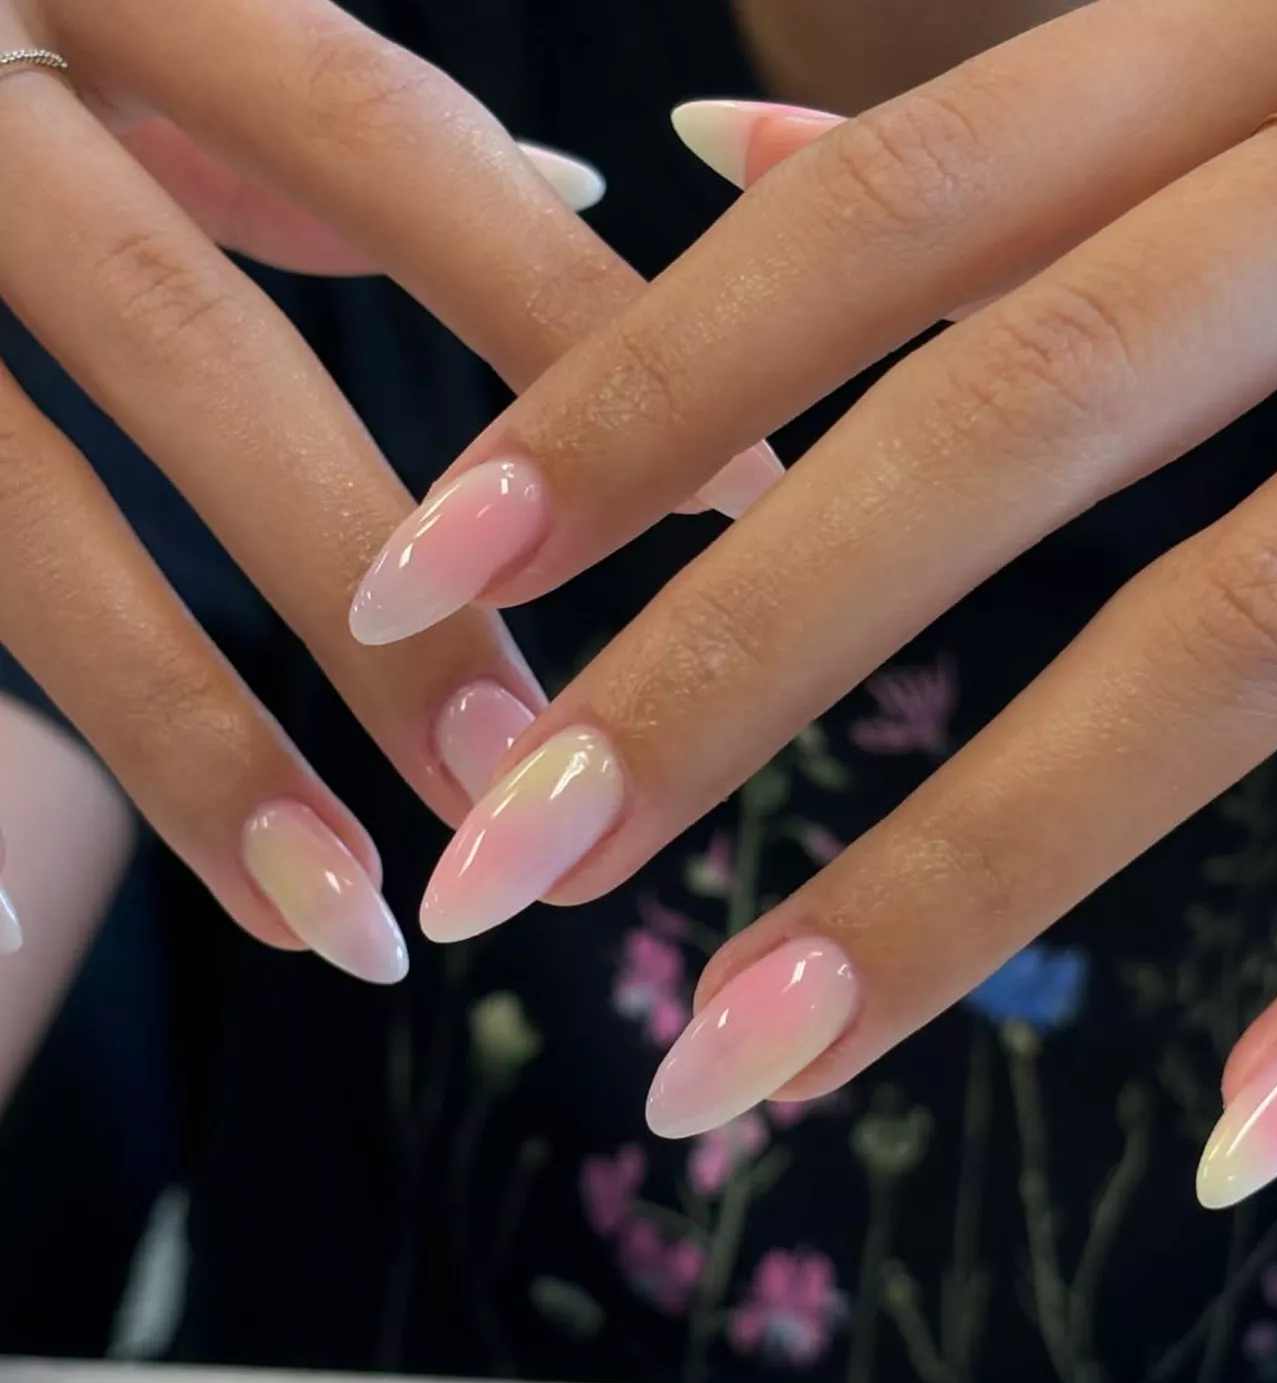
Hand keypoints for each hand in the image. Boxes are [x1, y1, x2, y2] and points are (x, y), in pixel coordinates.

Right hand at [0, 1, 778, 980]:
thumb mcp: (135, 10)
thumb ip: (321, 114)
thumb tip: (582, 177)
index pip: (390, 139)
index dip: (566, 320)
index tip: (748, 501)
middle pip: (194, 353)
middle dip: (379, 588)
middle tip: (531, 783)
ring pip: (2, 517)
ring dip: (188, 742)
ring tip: (350, 923)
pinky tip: (10, 942)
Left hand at [361, 0, 1276, 1201]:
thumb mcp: (1256, 27)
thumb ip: (998, 136)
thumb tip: (700, 156)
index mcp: (1248, 23)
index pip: (866, 221)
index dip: (622, 400)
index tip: (422, 582)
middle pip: (1004, 430)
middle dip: (726, 669)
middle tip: (512, 877)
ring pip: (1245, 623)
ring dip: (962, 871)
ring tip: (735, 1053)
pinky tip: (1236, 1140)